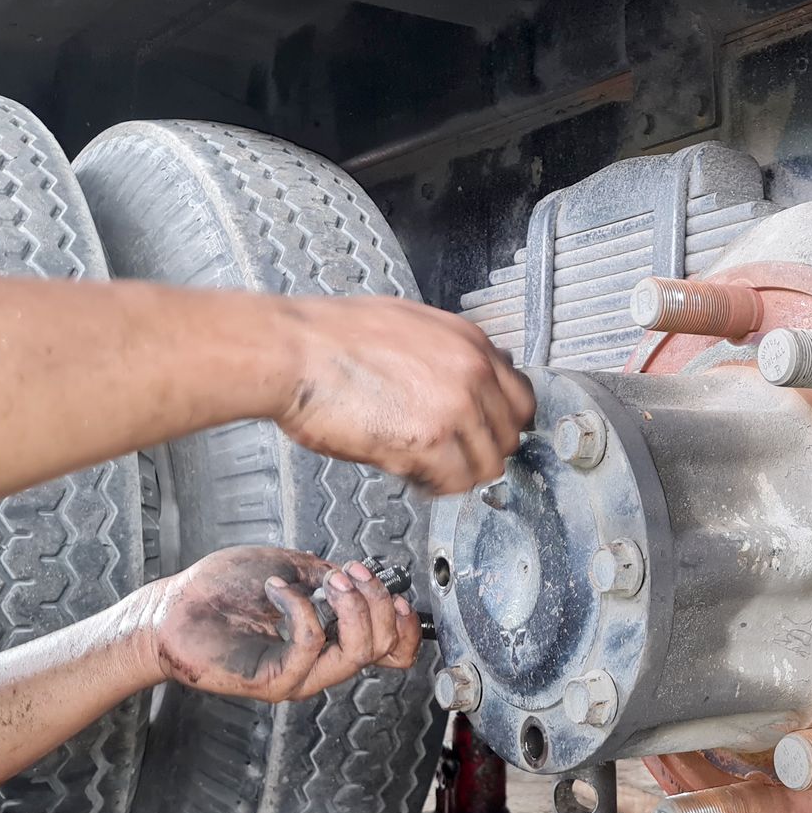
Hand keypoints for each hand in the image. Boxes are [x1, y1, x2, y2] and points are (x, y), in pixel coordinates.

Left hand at [143, 547, 421, 702]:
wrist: (173, 607)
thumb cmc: (221, 590)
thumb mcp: (289, 569)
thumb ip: (327, 575)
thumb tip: (357, 575)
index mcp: (330, 641)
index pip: (391, 652)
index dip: (407, 627)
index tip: (398, 594)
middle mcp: (320, 664)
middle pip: (382, 647)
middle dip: (377, 601)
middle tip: (351, 573)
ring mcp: (299, 676)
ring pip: (356, 652)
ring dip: (352, 606)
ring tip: (328, 580)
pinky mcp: (274, 680)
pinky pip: (310, 644)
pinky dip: (301, 607)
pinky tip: (278, 589)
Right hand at [276, 296, 533, 493]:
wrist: (291, 351)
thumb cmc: (329, 338)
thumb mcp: (407, 326)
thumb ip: (445, 356)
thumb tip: (460, 383)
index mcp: (469, 342)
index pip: (520, 398)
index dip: (500, 424)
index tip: (483, 436)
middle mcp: (473, 373)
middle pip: (508, 436)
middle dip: (479, 452)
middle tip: (449, 458)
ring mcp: (456, 407)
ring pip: (487, 465)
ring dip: (457, 473)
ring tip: (426, 469)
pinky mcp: (429, 441)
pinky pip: (454, 482)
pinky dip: (434, 486)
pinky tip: (411, 474)